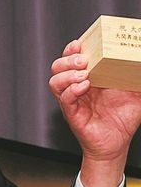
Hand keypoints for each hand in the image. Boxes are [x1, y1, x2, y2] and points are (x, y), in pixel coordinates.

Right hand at [51, 40, 140, 186]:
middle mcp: (77, 88)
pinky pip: (65, 100)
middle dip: (66, 60)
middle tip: (81, 59)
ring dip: (66, 75)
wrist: (118, 143)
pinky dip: (71, 91)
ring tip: (82, 74)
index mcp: (90, 78)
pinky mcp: (73, 114)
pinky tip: (83, 87)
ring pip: (55, 82)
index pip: (72, 59)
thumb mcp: (137, 91)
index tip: (80, 42)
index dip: (72, 49)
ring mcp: (73, 101)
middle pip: (58, 68)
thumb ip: (140, 76)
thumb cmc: (124, 118)